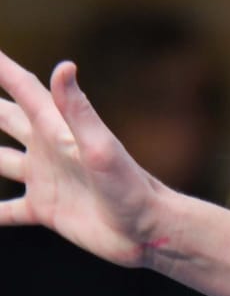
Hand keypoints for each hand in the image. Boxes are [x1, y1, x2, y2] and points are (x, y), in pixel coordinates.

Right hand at [0, 53, 163, 265]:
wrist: (148, 230)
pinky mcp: (45, 210)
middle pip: (5, 118)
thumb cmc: (129, 185)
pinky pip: (8, 210)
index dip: (2, 67)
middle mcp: (46, 149)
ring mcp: (44, 179)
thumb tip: (64, 65)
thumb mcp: (99, 145)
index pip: (22, 88)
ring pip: (1, 160)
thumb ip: (77, 109)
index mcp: (56, 128)